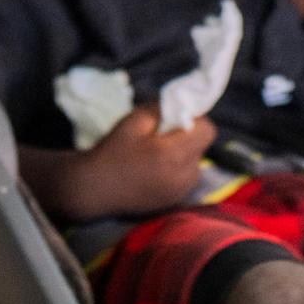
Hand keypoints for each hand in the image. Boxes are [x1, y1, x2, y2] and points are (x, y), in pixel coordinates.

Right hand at [67, 103, 216, 219]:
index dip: (194, 120)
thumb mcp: (133, 121)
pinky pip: (186, 178)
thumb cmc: (112, 152)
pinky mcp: (175, 200)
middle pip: (202, 147)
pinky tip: (154, 171)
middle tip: (160, 138)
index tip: (174, 120)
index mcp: (175, 153)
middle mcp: (185, 175)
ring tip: (156, 156)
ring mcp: (182, 191)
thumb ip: (161, 109)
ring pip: (195, 163)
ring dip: (183, 155)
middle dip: (187, 138)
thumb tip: (181, 103)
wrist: (95, 189)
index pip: (208, 131)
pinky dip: (177, 171)